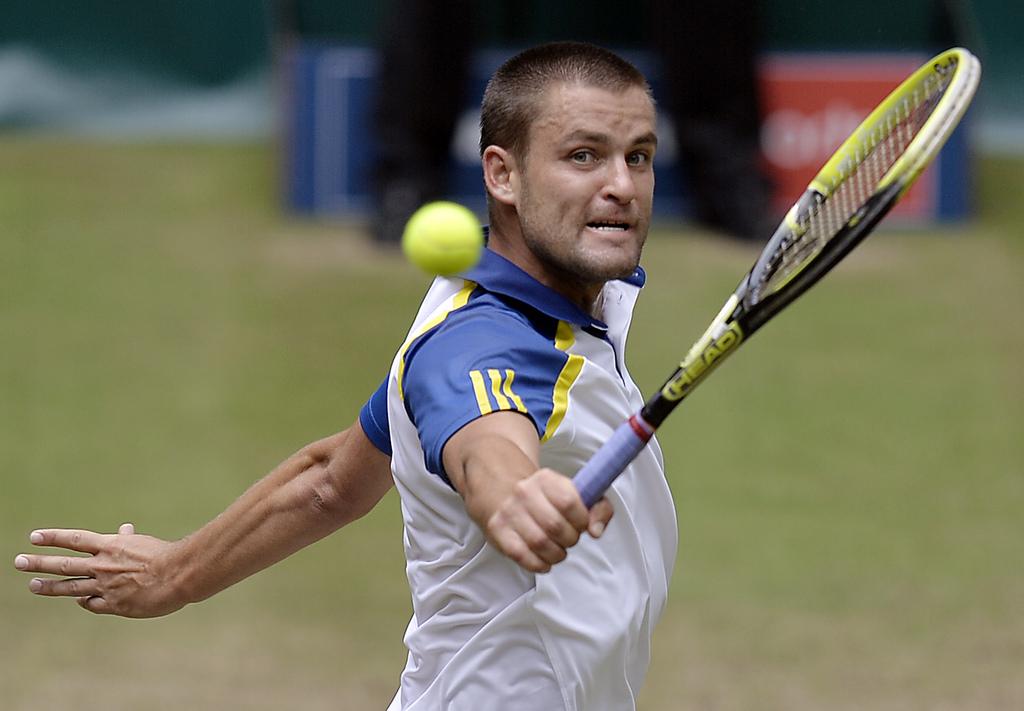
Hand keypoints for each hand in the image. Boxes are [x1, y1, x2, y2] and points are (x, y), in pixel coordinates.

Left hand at [14, 523, 187, 617]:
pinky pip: (92, 604)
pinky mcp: (114, 605)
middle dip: (39, 563)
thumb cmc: (164, 556)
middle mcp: (102, 565)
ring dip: (49, 586)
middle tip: (18, 561)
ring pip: (71, 587)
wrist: (178, 575)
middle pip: (64, 564)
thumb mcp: (143, 543)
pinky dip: (84, 601)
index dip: (53, 537)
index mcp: (110, 546)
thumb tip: (124, 528)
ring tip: (32, 585)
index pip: (74, 539)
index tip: (34, 537)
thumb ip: (127, 539)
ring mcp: (106, 586)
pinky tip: (79, 600)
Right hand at [484, 468, 613, 572]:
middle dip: (570, 539)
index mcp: (546, 479)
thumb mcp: (572, 492)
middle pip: (556, 526)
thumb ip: (598, 508)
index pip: (569, 502)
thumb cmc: (544, 498)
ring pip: (540, 543)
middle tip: (569, 539)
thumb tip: (596, 532)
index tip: (581, 524)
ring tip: (558, 550)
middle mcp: (524, 493)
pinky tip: (544, 560)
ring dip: (556, 554)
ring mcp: (509, 512)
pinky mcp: (498, 531)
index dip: (582, 520)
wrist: (504, 493)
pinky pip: (522, 556)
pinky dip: (539, 564)